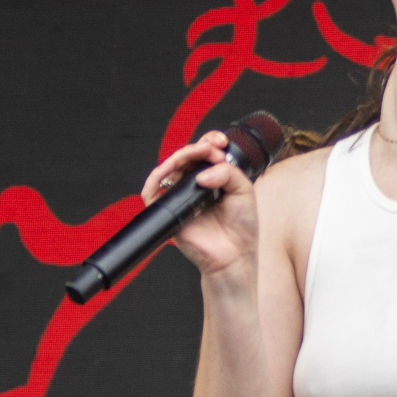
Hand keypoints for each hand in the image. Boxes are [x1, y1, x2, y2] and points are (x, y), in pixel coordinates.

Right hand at [140, 132, 258, 277]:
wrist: (234, 255)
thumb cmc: (241, 227)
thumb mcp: (243, 190)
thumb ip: (227, 172)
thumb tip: (202, 174)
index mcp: (213, 179)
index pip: (204, 152)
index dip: (210, 142)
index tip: (221, 143)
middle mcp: (194, 186)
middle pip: (185, 156)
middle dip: (198, 146)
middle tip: (213, 149)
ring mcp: (180, 198)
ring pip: (169, 168)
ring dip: (181, 155)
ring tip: (200, 153)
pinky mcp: (169, 212)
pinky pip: (152, 191)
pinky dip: (157, 177)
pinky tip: (170, 169)